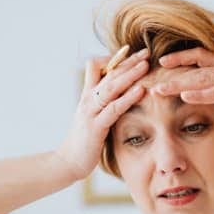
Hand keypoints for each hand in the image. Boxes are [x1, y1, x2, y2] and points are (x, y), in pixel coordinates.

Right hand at [54, 46, 149, 180]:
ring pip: (111, 87)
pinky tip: (141, 90)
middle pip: (108, 74)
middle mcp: (87, 100)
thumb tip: (119, 96)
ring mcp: (90, 112)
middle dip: (128, 61)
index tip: (131, 52)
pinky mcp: (96, 127)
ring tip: (145, 64)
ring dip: (129, 74)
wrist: (68, 162)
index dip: (113, 59)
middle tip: (146, 51)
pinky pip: (114, 108)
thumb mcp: (92, 118)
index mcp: (87, 96)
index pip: (96, 67)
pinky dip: (128, 97)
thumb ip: (103, 105)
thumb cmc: (83, 142)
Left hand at [152, 48, 213, 123]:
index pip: (200, 56)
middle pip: (195, 66)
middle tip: (148, 77)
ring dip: (178, 84)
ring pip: (202, 78)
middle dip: (170, 71)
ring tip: (158, 89)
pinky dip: (201, 94)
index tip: (160, 61)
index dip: (179, 57)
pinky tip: (185, 95)